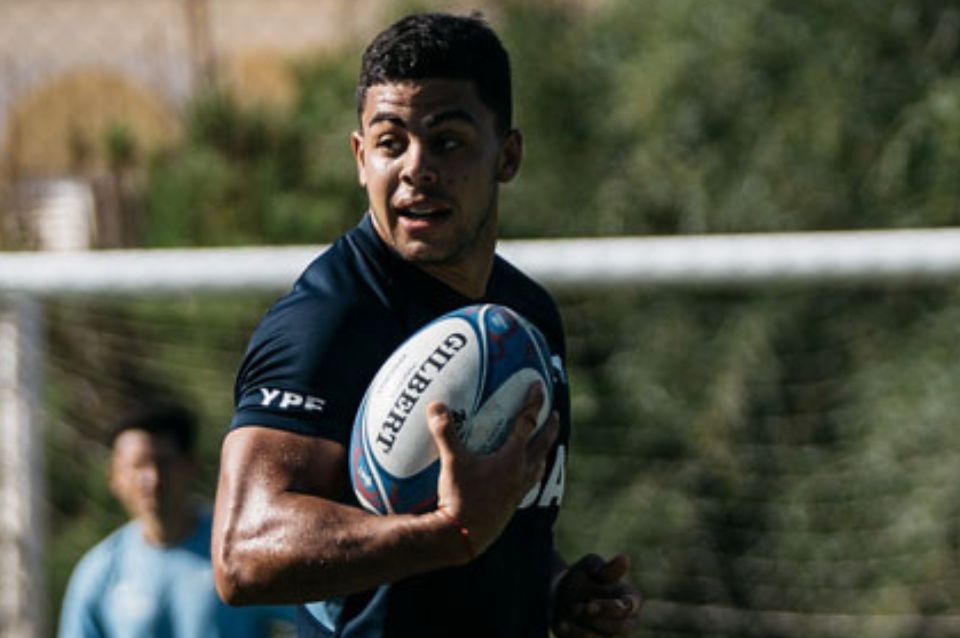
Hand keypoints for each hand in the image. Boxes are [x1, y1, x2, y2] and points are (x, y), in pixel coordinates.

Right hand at [428, 382, 558, 558]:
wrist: (465, 536)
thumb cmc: (460, 498)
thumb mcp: (451, 462)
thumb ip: (445, 432)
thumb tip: (436, 405)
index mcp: (512, 458)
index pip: (527, 423)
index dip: (533, 403)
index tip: (539, 386)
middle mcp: (522, 472)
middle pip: (542, 444)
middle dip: (550, 427)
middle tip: (555, 414)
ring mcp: (520, 490)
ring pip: (539, 464)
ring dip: (543, 451)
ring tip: (543, 445)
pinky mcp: (513, 504)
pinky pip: (530, 482)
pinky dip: (531, 472)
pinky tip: (523, 475)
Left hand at [551, 553, 641, 636]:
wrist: (557, 593)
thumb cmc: (580, 576)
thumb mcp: (590, 566)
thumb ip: (607, 568)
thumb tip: (625, 559)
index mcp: (630, 599)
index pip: (630, 608)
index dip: (611, 608)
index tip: (590, 604)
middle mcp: (625, 621)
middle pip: (623, 629)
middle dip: (598, 620)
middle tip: (577, 608)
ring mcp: (610, 635)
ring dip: (584, 629)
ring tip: (569, 611)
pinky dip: (574, 636)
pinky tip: (562, 624)